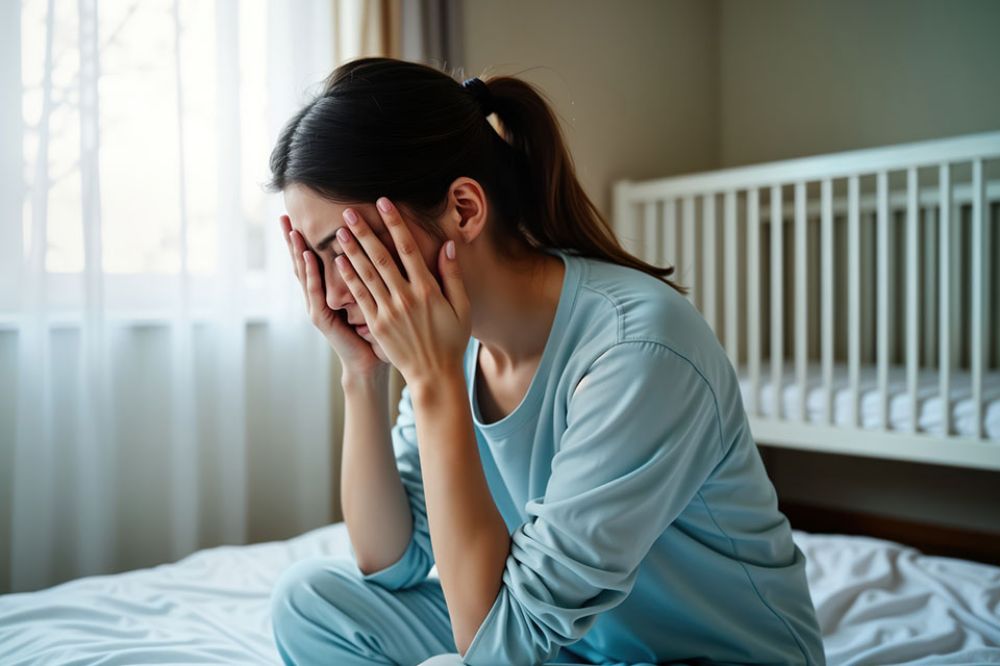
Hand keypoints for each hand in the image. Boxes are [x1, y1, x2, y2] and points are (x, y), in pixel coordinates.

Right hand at [279, 214, 387, 376]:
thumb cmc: (376, 329)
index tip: (300, 214)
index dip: (306, 238)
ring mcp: (317, 307)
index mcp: (329, 290)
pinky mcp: (322, 319)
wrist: (371, 362)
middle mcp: (319, 297)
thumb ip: (369, 273)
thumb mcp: (372, 295)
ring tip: (291, 229)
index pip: (314, 258)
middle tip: (284, 215)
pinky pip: (315, 291)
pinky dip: (311, 273)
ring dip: (297, 251)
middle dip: (292, 240)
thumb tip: (380, 243)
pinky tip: (308, 256)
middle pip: (301, 262)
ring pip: (304, 274)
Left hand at [333, 197, 470, 386]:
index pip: (408, 249)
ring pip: (366, 275)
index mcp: (427, 290)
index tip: (383, 204)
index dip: (394, 224)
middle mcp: (405, 297)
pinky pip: (359, 296)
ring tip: (339, 232)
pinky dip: (349, 278)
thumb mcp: (462, 307)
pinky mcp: (376, 324)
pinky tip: (339, 262)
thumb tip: (448, 245)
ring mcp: (388, 311)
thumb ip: (453, 275)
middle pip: (381, 258)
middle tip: (349, 212)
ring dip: (351, 251)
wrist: (433, 374)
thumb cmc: (451, 340)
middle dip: (364, 233)